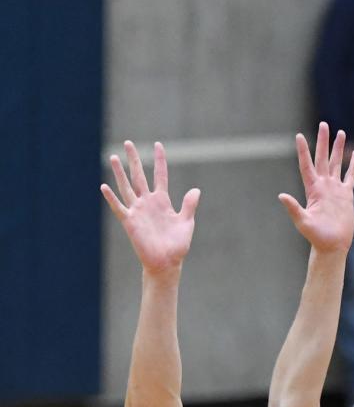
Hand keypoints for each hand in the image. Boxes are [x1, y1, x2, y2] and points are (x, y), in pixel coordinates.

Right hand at [101, 141, 199, 274]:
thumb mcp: (186, 223)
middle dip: (134, 160)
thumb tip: (196, 190)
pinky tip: (104, 186)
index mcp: (163, 201)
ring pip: (127, 187)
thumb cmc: (177, 245)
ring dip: (120, 173)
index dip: (160, 161)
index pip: (160, 176)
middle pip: (139, 176)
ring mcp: (138, 211)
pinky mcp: (130, 222)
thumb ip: (189, 206)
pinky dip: (111, 198)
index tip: (158, 145)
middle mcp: (148, 203)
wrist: (167, 263)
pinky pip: (119, 207)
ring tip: (113, 157)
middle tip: (128, 143)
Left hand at [279, 123, 353, 253]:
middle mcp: (323, 186)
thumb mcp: (303, 222)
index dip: (303, 151)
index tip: (299, 136)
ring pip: (337, 164)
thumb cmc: (317, 236)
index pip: (307, 165)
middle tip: (323, 124)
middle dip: (323, 141)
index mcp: (312, 189)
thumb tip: (281, 196)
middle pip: (323, 158)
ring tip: (340, 133)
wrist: (332, 245)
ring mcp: (335, 189)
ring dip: (338, 149)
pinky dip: (353, 165)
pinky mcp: (346, 195)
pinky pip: (351, 176)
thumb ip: (293, 208)